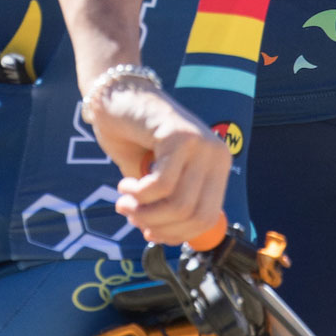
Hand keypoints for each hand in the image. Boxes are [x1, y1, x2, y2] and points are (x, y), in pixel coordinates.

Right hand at [85, 84, 231, 244]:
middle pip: (194, 216)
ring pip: (178, 205)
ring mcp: (202, 144)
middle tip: (131, 216)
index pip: (208, 220)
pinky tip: (126, 185)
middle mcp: (217, 154)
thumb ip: (169, 205)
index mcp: (217, 166)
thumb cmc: (136, 139)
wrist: (118, 97)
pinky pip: (161, 185)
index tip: (149, 232)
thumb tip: (169, 238)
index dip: (177, 235)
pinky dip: (139, 194)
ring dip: (144, 212)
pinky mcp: (180, 136)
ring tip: (124, 201)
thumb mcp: (158, 179)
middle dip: (158, 226)